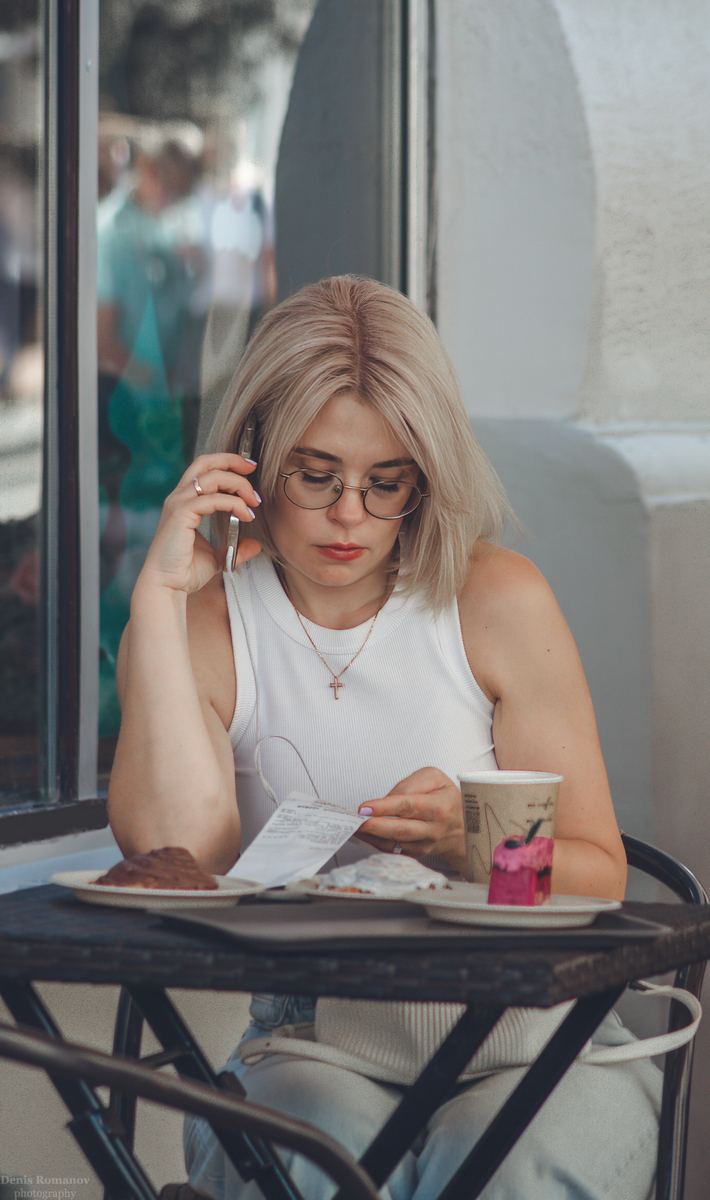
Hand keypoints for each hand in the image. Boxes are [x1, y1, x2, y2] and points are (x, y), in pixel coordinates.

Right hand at [138, 452, 261, 595]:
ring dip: (238, 484)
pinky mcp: (181, 514)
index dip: (227, 463)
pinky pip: (213, 499)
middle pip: (205, 462)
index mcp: (184, 501)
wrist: (166, 586)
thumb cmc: (185, 572)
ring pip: (213, 477)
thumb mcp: (217, 557)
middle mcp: (179, 498)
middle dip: (232, 460)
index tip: (249, 470)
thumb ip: (235, 548)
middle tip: (253, 469)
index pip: (204, 469)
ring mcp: (178, 504)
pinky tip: (247, 515)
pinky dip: (234, 503)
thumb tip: (255, 544)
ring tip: (254, 501)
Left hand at [357, 767, 466, 871]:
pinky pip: (393, 850)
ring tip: (354, 826)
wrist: (462, 826)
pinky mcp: (417, 853)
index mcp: (439, 807)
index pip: (409, 806)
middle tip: (356, 821)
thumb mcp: (435, 778)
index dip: (385, 807)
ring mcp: (425, 845)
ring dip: (372, 836)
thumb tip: (389, 798)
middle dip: (375, 826)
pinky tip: (364, 833)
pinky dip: (376, 842)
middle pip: (400, 830)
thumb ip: (412, 783)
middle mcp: (433, 829)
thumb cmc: (445, 797)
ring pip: (395, 843)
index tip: (365, 806)